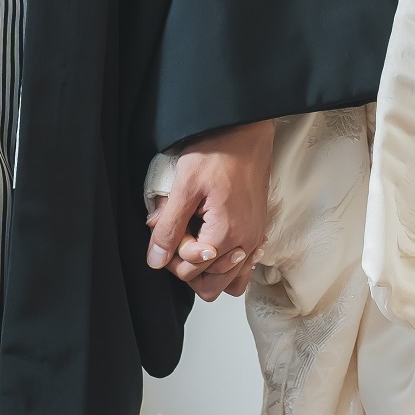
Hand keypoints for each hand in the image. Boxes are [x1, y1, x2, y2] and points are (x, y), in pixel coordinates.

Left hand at [145, 118, 272, 300]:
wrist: (246, 129)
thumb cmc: (218, 149)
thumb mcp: (184, 185)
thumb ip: (169, 227)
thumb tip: (156, 260)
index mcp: (227, 235)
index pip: (190, 271)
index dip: (172, 252)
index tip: (169, 224)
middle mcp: (246, 244)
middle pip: (210, 285)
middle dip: (188, 265)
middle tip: (179, 233)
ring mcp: (255, 239)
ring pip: (229, 281)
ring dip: (208, 269)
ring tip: (195, 239)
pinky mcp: (258, 230)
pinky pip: (244, 266)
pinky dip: (227, 262)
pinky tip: (213, 238)